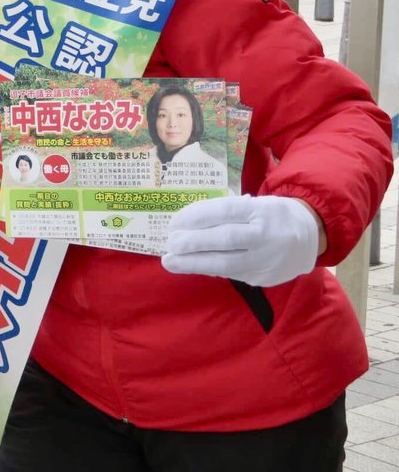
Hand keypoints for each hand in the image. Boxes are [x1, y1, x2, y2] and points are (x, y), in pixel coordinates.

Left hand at [161, 195, 318, 286]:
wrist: (311, 236)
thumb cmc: (271, 215)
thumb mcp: (255, 204)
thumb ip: (226, 212)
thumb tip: (186, 223)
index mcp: (263, 210)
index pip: (226, 212)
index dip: (197, 216)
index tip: (175, 222)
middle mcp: (268, 235)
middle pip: (226, 239)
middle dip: (193, 242)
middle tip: (170, 243)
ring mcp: (268, 260)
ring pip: (227, 264)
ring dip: (194, 263)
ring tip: (170, 261)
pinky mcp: (265, 278)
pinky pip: (232, 274)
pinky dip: (209, 269)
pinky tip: (192, 265)